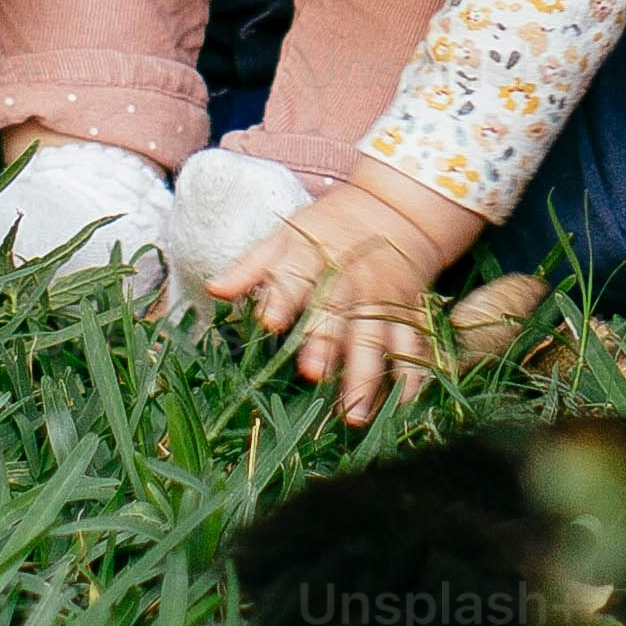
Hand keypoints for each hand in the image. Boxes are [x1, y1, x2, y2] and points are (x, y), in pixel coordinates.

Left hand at [201, 157, 489, 425]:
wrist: (393, 211)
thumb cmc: (326, 230)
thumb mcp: (284, 238)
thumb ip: (250, 268)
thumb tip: (213, 290)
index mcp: (312, 260)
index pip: (294, 278)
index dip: (281, 299)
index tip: (269, 322)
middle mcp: (348, 283)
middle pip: (337, 315)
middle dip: (326, 345)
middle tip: (314, 376)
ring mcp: (382, 299)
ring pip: (376, 338)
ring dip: (367, 376)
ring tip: (354, 414)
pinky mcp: (408, 312)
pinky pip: (412, 346)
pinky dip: (411, 375)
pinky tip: (403, 405)